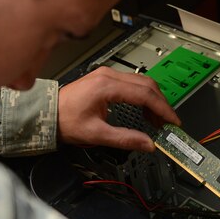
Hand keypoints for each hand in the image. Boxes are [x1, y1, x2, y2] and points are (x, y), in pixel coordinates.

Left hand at [57, 66, 179, 152]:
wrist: (47, 113)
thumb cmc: (65, 121)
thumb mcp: (96, 134)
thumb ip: (125, 139)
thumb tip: (148, 144)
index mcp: (106, 86)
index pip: (144, 94)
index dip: (162, 109)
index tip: (173, 121)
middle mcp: (109, 75)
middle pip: (147, 85)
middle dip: (161, 104)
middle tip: (169, 123)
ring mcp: (108, 74)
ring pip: (142, 82)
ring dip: (154, 100)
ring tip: (158, 120)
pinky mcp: (106, 78)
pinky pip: (133, 83)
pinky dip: (144, 96)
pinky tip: (146, 110)